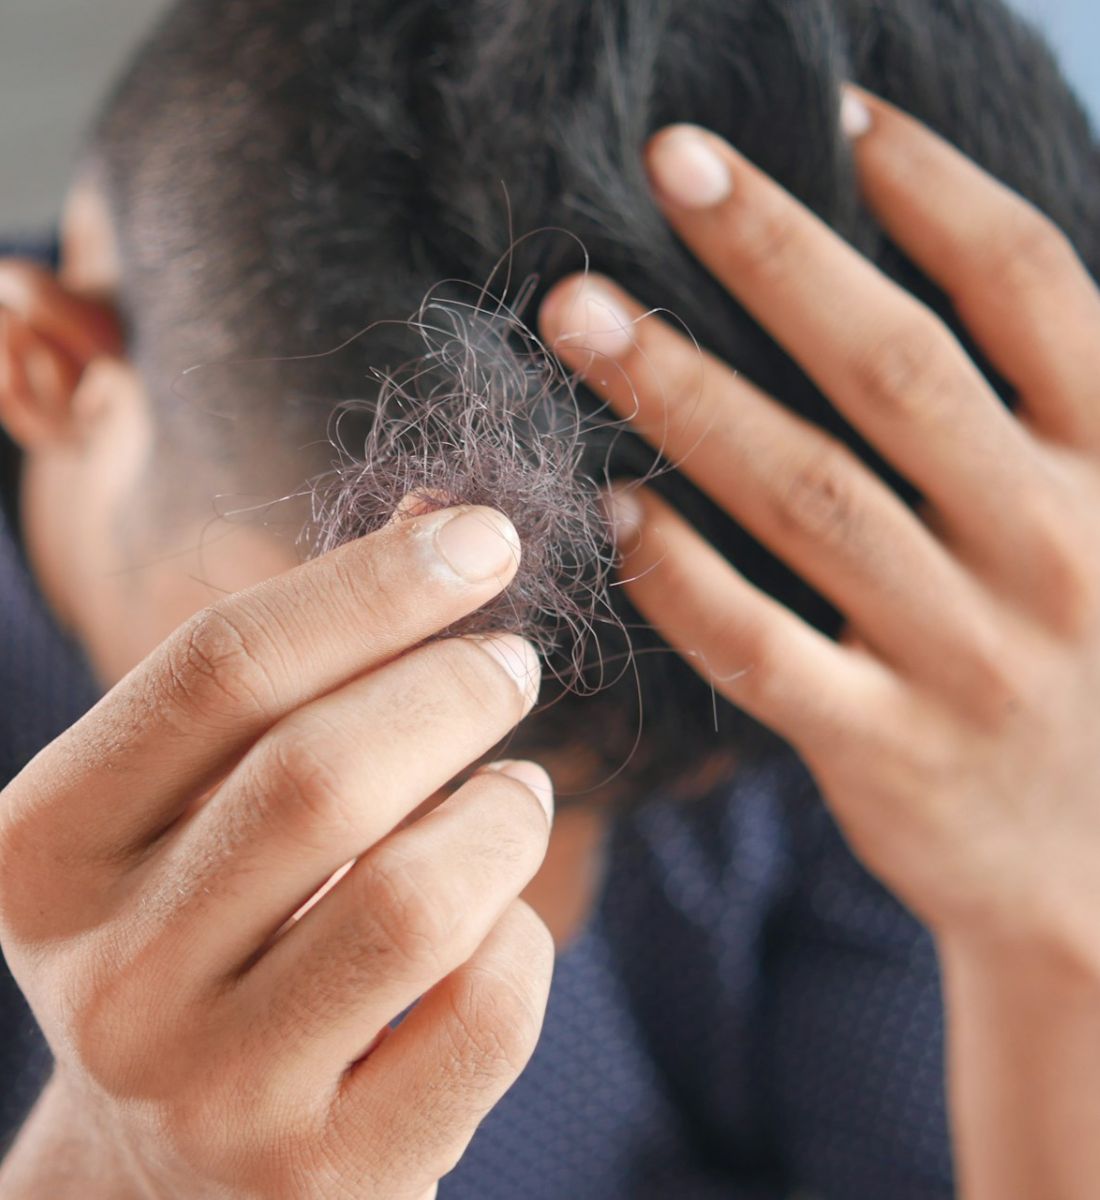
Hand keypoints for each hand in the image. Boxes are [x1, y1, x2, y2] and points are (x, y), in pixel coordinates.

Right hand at [0, 505, 552, 1198]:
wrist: (170, 1177)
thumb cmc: (205, 937)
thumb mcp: (200, 805)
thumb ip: (303, 666)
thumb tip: (444, 520)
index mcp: (49, 851)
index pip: (217, 668)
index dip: (372, 585)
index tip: (483, 539)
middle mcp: (110, 979)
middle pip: (320, 774)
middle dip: (454, 688)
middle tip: (511, 664)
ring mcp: (214, 1095)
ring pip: (418, 900)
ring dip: (504, 816)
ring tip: (518, 793)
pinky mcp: (326, 1180)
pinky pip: (487, 1013)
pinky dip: (524, 938)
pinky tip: (500, 923)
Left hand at [540, 88, 1099, 968]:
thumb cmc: (1096, 665)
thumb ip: (1047, 412)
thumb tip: (937, 274)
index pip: (1026, 289)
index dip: (932, 190)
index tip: (835, 114)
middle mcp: (1048, 543)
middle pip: (892, 368)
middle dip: (773, 254)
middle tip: (665, 164)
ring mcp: (965, 652)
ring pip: (806, 495)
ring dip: (684, 394)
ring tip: (582, 317)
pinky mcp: (887, 748)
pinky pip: (763, 647)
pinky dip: (681, 577)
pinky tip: (610, 510)